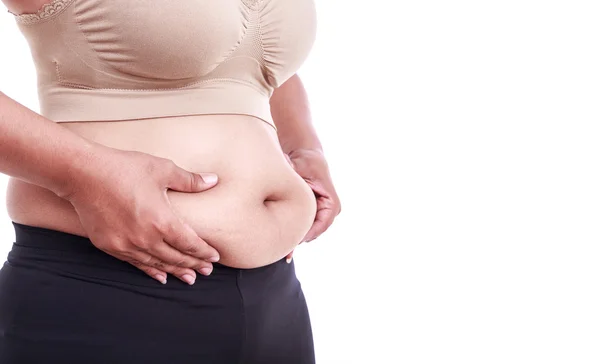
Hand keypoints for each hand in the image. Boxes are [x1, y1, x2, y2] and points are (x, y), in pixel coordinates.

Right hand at [59, 143, 220, 284]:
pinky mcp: (110, 246)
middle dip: (194, 265)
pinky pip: (136, 263)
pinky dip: (151, 271)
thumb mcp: (162, 169)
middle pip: (176, 257)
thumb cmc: (124, 168)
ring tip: (190, 278)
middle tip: (207, 271)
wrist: (83, 174)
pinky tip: (160, 276)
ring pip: (157, 264)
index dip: (204, 252)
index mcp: (162, 221)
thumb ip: (189, 180)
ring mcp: (126, 245)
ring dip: (175, 271)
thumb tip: (213, 181)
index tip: (215, 257)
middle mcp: (145, 238)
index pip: (189, 243)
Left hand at [284, 148, 340, 261]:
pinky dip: (296, 234)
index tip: (292, 241)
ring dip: (297, 239)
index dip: (307, 234)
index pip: (321, 224)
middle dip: (299, 240)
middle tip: (284, 253)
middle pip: (315, 231)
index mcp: (331, 202)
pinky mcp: (315, 214)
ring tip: (284, 253)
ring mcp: (323, 213)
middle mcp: (331, 210)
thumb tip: (281, 175)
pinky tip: (286, 251)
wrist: (307, 155)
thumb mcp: (298, 167)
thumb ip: (291, 174)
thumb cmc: (305, 160)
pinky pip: (306, 227)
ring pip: (310, 231)